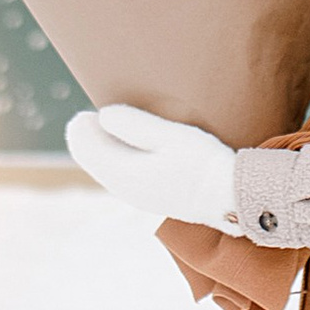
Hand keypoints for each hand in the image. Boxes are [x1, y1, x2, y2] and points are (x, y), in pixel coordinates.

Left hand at [65, 103, 243, 232]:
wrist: (228, 197)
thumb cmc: (201, 162)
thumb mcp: (168, 135)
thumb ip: (134, 124)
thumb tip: (102, 115)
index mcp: (122, 173)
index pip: (86, 149)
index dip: (81, 128)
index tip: (86, 112)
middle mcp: (124, 188)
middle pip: (92, 161)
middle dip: (88, 138)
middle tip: (89, 116)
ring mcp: (137, 196)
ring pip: (105, 170)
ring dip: (102, 149)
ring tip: (106, 128)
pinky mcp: (151, 197)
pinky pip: (120, 176)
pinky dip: (115, 160)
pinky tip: (128, 148)